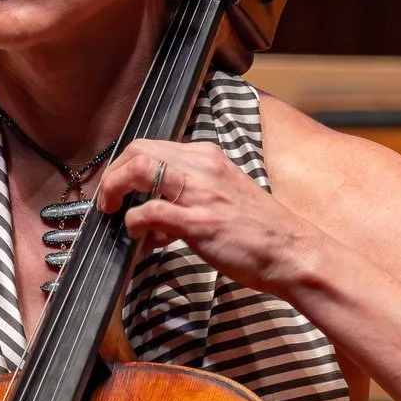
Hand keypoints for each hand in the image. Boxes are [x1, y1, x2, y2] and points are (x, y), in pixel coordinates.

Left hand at [94, 140, 333, 297]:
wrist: (293, 253)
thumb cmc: (259, 231)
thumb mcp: (223, 196)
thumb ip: (188, 195)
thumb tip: (152, 213)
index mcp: (208, 157)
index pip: (151, 146)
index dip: (125, 166)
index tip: (117, 187)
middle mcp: (203, 166)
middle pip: (138, 150)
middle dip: (113, 175)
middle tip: (107, 200)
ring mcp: (201, 193)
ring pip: (139, 170)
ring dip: (115, 191)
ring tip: (113, 213)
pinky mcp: (199, 222)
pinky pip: (150, 211)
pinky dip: (135, 223)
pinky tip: (141, 239)